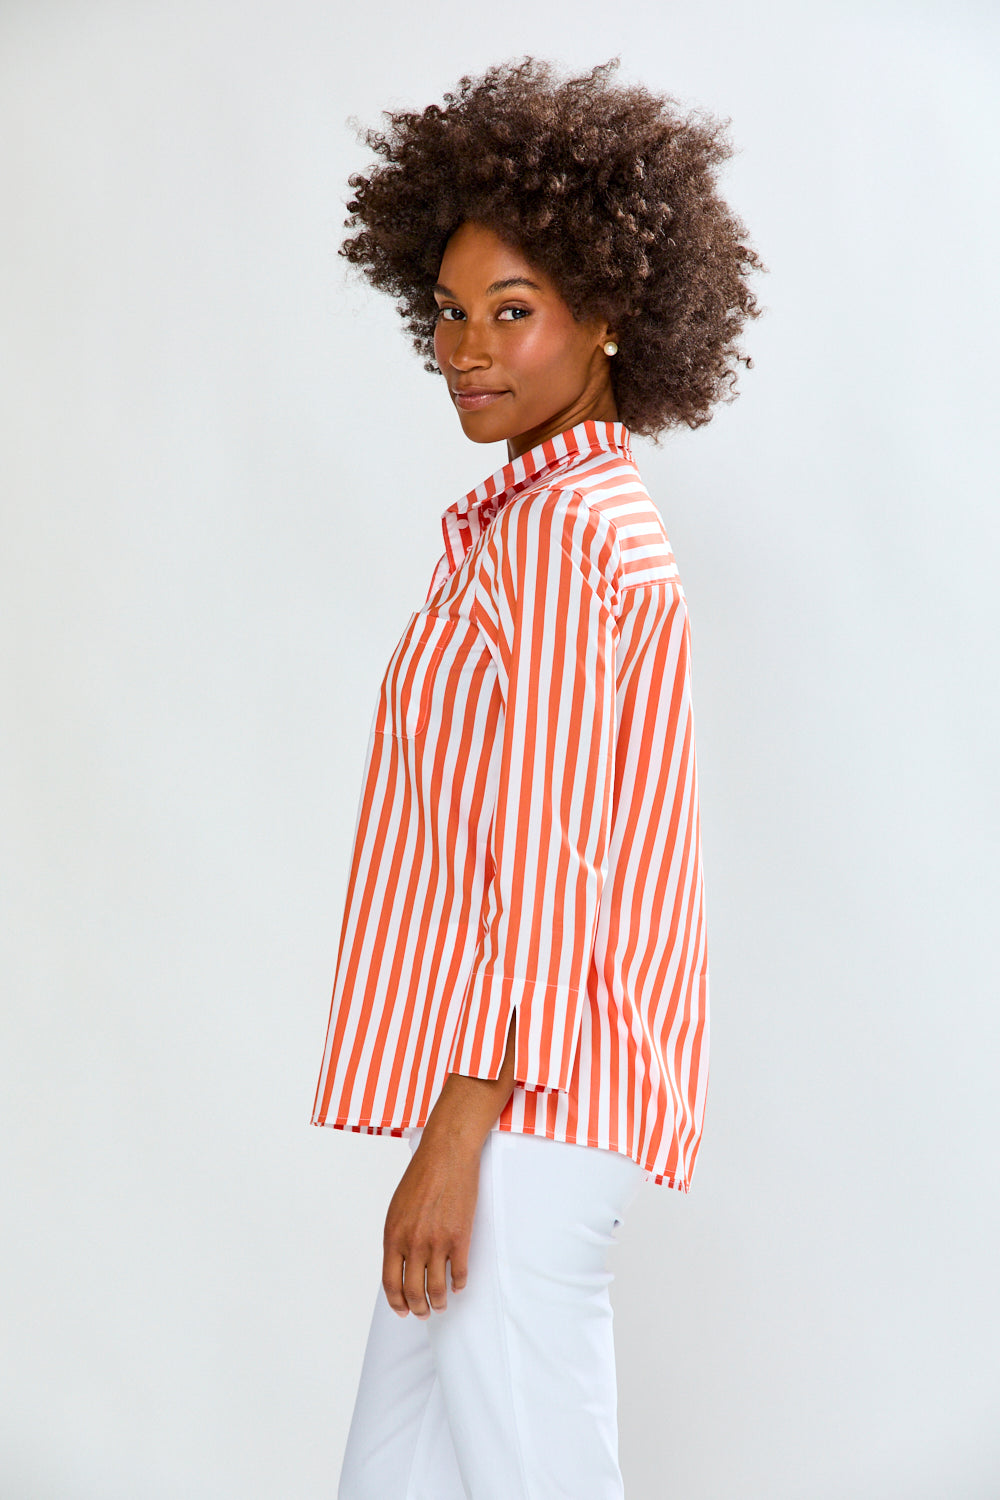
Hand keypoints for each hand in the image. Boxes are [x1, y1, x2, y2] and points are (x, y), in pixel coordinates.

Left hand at [382, 1129, 480, 1317]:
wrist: (446, 1154)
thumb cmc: (422, 1176)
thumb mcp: (397, 1208)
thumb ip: (397, 1237)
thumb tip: (400, 1264)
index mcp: (393, 1236)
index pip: (390, 1283)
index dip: (396, 1302)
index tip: (402, 1310)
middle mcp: (413, 1243)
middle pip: (413, 1292)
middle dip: (418, 1309)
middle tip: (423, 1313)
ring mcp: (437, 1242)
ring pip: (436, 1289)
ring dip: (439, 1303)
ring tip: (442, 1305)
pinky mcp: (460, 1237)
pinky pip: (459, 1273)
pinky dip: (459, 1284)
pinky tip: (458, 1285)